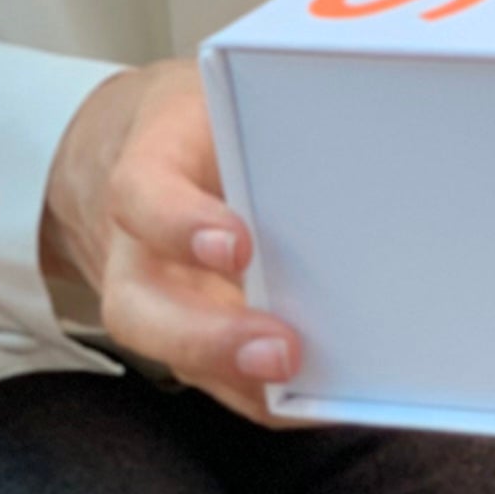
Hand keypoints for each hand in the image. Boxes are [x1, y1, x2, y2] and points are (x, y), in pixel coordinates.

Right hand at [41, 60, 302, 420]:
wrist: (131, 153)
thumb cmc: (196, 126)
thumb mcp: (218, 94)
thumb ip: (264, 112)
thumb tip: (362, 129)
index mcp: (145, 169)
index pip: (142, 195)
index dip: (180, 224)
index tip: (236, 244)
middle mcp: (135, 252)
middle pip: (142, 310)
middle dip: (211, 339)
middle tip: (282, 348)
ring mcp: (158, 305)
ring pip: (175, 361)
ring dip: (246, 382)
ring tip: (312, 386)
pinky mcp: (190, 339)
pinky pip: (221, 382)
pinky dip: (271, 399)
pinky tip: (326, 397)